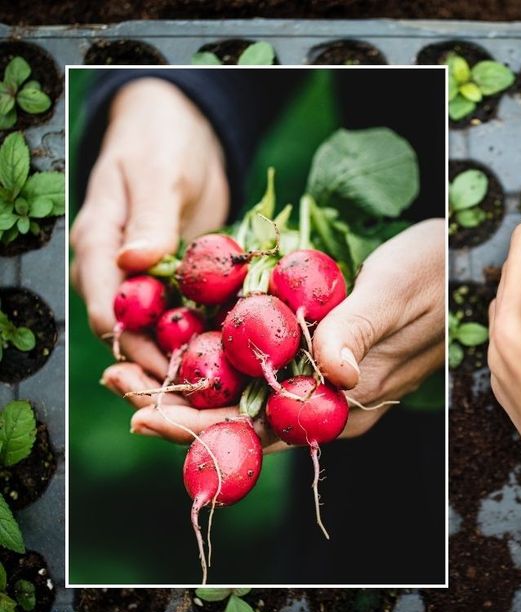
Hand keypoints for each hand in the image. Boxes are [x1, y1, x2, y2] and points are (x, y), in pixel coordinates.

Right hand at [70, 78, 228, 377]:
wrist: (182, 128)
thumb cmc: (162, 142)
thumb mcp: (159, 175)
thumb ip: (150, 220)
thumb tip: (134, 261)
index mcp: (102, 249)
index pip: (110, 313)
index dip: (137, 349)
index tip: (173, 373)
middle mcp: (121, 272)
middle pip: (134, 336)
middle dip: (164, 370)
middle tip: (205, 399)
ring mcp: (151, 279)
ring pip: (163, 333)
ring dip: (190, 361)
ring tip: (226, 392)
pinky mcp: (182, 280)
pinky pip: (192, 315)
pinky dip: (211, 336)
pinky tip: (242, 357)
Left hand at [103, 219, 445, 448]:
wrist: (457, 252)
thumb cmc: (434, 270)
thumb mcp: (396, 292)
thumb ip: (359, 330)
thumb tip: (330, 373)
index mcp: (349, 400)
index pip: (265, 430)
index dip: (202, 429)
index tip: (147, 416)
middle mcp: (331, 397)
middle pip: (245, 417)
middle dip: (178, 406)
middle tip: (116, 384)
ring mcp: (323, 374)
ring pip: (246, 391)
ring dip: (191, 380)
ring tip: (132, 366)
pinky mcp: (319, 347)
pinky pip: (261, 361)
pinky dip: (218, 354)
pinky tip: (184, 338)